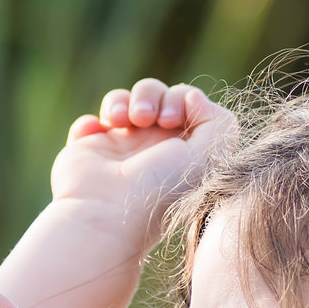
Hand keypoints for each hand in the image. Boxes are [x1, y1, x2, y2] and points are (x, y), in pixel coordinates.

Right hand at [47, 79, 234, 250]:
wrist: (107, 213)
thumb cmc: (160, 189)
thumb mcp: (210, 157)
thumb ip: (219, 122)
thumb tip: (193, 97)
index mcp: (183, 150)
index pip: (186, 103)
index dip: (180, 99)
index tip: (171, 119)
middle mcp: (154, 148)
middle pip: (155, 94)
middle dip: (150, 95)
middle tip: (146, 118)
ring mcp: (120, 150)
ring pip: (123, 101)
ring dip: (121, 100)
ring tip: (120, 121)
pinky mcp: (89, 153)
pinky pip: (90, 123)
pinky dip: (90, 123)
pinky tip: (95, 135)